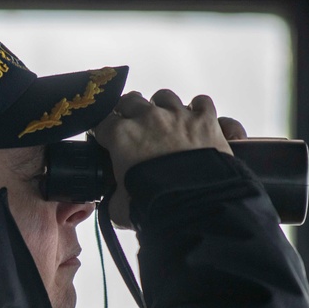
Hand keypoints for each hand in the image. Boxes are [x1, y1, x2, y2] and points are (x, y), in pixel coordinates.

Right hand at [92, 90, 245, 228]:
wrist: (196, 210)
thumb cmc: (157, 208)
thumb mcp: (121, 208)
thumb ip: (113, 198)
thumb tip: (114, 200)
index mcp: (122, 136)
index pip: (102, 122)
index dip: (103, 131)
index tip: (105, 138)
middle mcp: (148, 118)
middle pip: (131, 101)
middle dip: (128, 113)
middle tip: (132, 127)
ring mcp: (178, 115)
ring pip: (164, 97)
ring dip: (161, 107)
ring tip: (164, 123)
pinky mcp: (205, 120)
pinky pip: (201, 102)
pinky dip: (198, 110)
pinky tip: (195, 122)